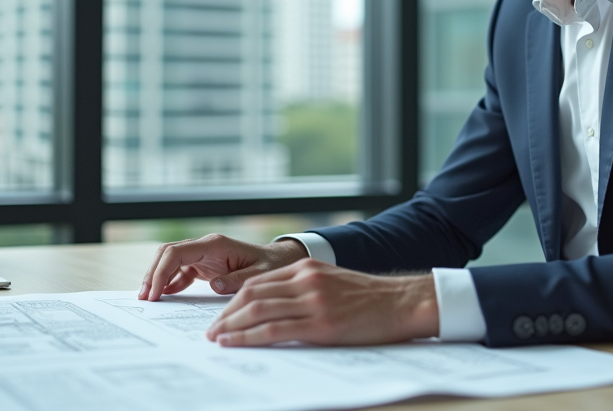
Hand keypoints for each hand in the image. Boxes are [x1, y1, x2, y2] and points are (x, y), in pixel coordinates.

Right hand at [139, 234, 307, 300]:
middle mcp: (205, 246)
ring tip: (148, 299)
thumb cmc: (272, 265)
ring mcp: (203, 254)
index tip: (154, 292)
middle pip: (167, 254)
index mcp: (215, 244)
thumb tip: (214, 286)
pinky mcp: (203, 265)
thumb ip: (238, 280)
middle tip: (144, 298)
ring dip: (157, 278)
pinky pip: (180, 271)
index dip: (160, 271)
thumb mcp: (260, 274)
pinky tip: (164, 296)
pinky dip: (169, 282)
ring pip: (170, 261)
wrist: (280, 260)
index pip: (176, 252)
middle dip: (152, 273)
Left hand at [205, 259, 438, 345]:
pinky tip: (234, 343)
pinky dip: (247, 337)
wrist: (401, 302)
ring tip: (216, 339)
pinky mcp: (320, 323)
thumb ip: (304, 289)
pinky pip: (273, 330)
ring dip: (231, 326)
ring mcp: (312, 301)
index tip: (221, 316)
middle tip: (211, 331)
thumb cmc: (369, 298)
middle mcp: (305, 280)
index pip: (257, 282)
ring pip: (258, 311)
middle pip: (252, 294)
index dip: (233, 300)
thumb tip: (275, 309)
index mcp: (306, 268)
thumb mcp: (332, 283)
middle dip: (226, 314)